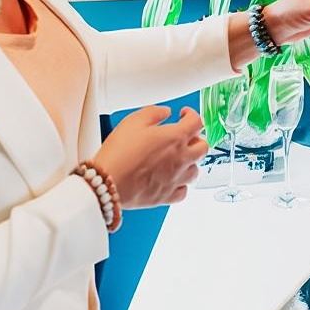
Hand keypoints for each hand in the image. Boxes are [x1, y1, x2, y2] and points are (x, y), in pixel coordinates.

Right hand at [94, 106, 208, 208]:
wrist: (107, 183)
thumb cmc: (119, 153)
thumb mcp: (134, 121)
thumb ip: (154, 112)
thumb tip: (166, 112)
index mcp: (176, 138)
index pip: (197, 122)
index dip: (191, 115)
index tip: (184, 115)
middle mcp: (181, 159)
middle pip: (203, 147)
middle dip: (195, 138)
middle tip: (185, 137)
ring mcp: (176, 179)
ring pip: (195, 170)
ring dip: (190, 162)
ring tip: (178, 158)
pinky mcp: (167, 196)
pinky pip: (183, 191)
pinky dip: (181, 185)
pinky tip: (173, 180)